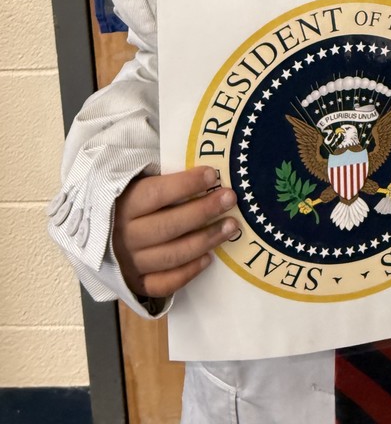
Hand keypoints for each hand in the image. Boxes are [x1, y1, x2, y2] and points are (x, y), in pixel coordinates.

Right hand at [113, 166, 237, 299]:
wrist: (94, 235)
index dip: (186, 184)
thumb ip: (160, 178)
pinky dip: (188, 272)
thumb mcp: (133, 182)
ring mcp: (129, 264)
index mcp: (122, 206)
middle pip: (168, 226)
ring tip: (230, 226)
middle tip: (230, 199)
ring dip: (205, 240)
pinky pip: (164, 284)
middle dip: (203, 211)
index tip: (212, 174)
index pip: (156, 194)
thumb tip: (201, 172)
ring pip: (171, 255)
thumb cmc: (124, 201)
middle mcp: (123, 237)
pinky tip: (209, 258)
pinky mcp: (135, 284)